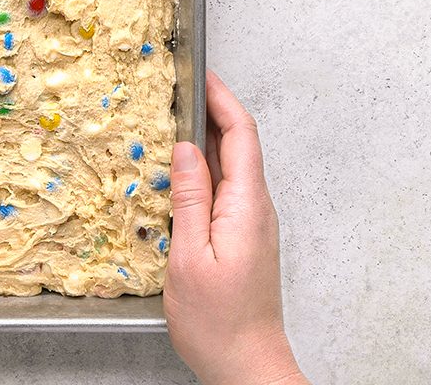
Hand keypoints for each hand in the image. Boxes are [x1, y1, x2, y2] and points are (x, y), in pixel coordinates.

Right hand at [164, 71, 308, 384]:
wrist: (247, 366)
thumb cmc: (217, 322)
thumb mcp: (189, 258)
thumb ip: (189, 199)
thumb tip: (184, 150)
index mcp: (246, 207)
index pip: (241, 136)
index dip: (223, 99)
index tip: (202, 74)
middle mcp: (257, 209)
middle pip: (239, 145)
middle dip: (213, 112)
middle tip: (179, 91)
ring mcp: (253, 224)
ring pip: (232, 167)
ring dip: (206, 141)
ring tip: (174, 122)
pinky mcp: (244, 238)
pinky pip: (227, 189)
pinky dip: (205, 169)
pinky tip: (182, 172)